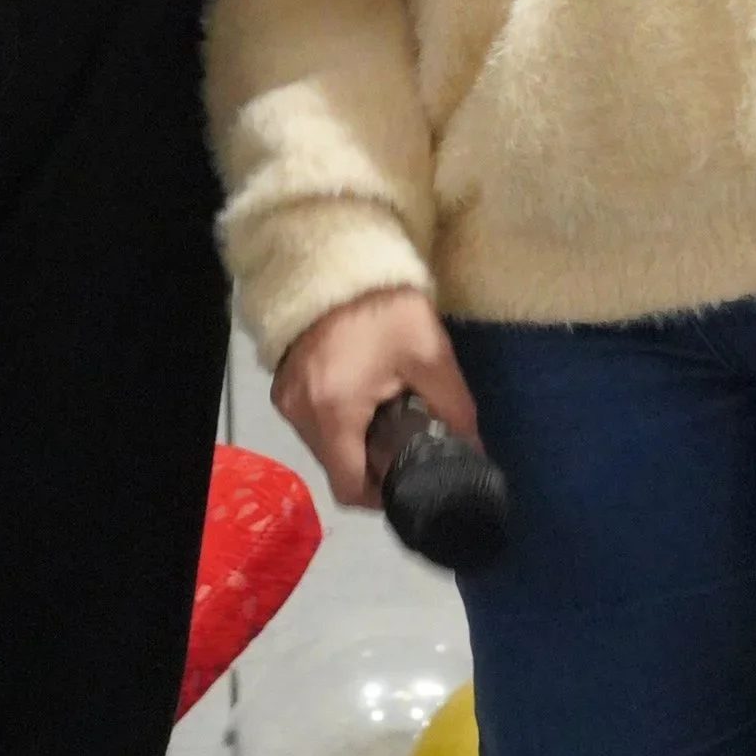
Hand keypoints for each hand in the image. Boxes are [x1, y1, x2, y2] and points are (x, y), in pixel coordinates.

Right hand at [272, 287, 479, 510]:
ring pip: (323, 448)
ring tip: (384, 415)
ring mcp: (285, 399)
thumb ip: (454, 409)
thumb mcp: (430, 355)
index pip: (350, 489)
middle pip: (337, 468)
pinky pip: (312, 424)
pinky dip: (338, 423)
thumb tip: (473, 451)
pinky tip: (361, 398)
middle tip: (404, 442)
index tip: (408, 480)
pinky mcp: (282, 385)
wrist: (337, 260)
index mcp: (333, 411)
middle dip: (371, 465)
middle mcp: (299, 414)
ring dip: (353, 443)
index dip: (382, 496)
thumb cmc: (385, 308)